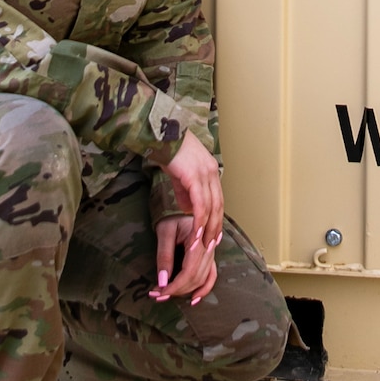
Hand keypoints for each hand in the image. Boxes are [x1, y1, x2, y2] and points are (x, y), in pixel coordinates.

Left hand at [150, 213, 218, 305]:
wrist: (183, 206)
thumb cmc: (171, 218)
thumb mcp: (164, 231)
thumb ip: (164, 255)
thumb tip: (163, 281)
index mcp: (198, 237)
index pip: (190, 270)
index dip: (175, 286)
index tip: (159, 293)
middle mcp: (208, 246)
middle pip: (196, 277)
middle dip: (176, 290)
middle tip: (156, 295)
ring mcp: (211, 252)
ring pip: (202, 279)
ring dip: (185, 291)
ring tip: (165, 296)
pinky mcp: (210, 257)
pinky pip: (211, 276)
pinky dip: (204, 289)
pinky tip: (194, 299)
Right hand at [162, 131, 223, 250]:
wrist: (160, 135)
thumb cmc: (168, 151)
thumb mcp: (179, 175)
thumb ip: (185, 192)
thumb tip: (189, 211)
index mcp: (210, 170)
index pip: (218, 199)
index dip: (217, 219)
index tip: (214, 235)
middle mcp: (211, 172)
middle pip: (218, 206)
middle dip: (214, 228)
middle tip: (211, 246)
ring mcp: (205, 173)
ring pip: (211, 207)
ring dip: (207, 229)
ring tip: (201, 245)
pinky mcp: (194, 176)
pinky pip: (200, 204)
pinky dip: (199, 220)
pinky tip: (196, 232)